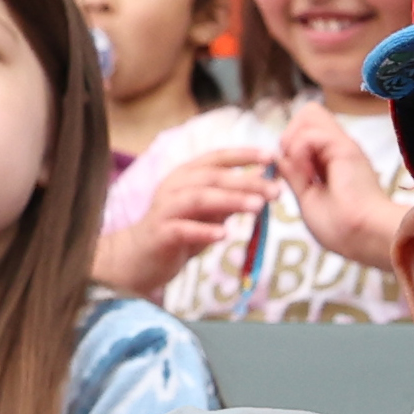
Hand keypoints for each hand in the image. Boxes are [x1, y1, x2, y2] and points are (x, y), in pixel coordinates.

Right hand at [94, 144, 268, 295]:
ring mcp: (166, 209)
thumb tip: (265, 179)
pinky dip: (203, 231)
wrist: (138, 258)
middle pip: (212, 177)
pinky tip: (224, 235)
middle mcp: (175, 186)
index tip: (272, 156)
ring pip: (199, 198)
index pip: (217, 157)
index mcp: (187, 175)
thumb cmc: (179, 230)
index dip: (244, 154)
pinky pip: (182, 229)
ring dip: (230, 200)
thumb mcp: (210, 211)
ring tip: (257, 207)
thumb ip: (232, 195)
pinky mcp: (160, 233)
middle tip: (276, 191)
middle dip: (246, 182)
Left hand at [278, 113, 413, 267]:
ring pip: (309, 113)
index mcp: (332, 159)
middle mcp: (338, 147)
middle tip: (295, 167)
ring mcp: (343, 144)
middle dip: (290, 135)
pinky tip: (309, 174)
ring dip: (294, 140)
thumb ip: (295, 176)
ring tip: (303, 171)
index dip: (290, 144)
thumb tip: (279, 155)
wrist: (363, 237)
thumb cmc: (341, 228)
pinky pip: (309, 133)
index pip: (305, 128)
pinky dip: (300, 152)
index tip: (292, 174)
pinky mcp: (345, 147)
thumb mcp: (307, 198)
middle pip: (307, 113)